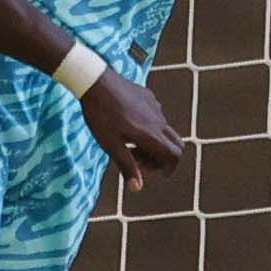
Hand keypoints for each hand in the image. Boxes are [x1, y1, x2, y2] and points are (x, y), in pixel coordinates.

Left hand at [80, 74, 185, 189]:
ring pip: (164, 130)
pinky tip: (127, 126)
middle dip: (162, 158)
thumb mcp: (111, 145)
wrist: (95, 82)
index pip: (174, 156)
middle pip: (175, 144)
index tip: (155, 174)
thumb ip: (127, 166)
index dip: (169, 169)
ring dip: (153, 143)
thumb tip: (137, 188)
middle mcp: (158, 120)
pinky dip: (148, 128)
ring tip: (128, 145)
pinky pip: (155, 116)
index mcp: (151, 134)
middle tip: (140, 162)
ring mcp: (155, 107)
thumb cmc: (100, 116)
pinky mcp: (148, 96)